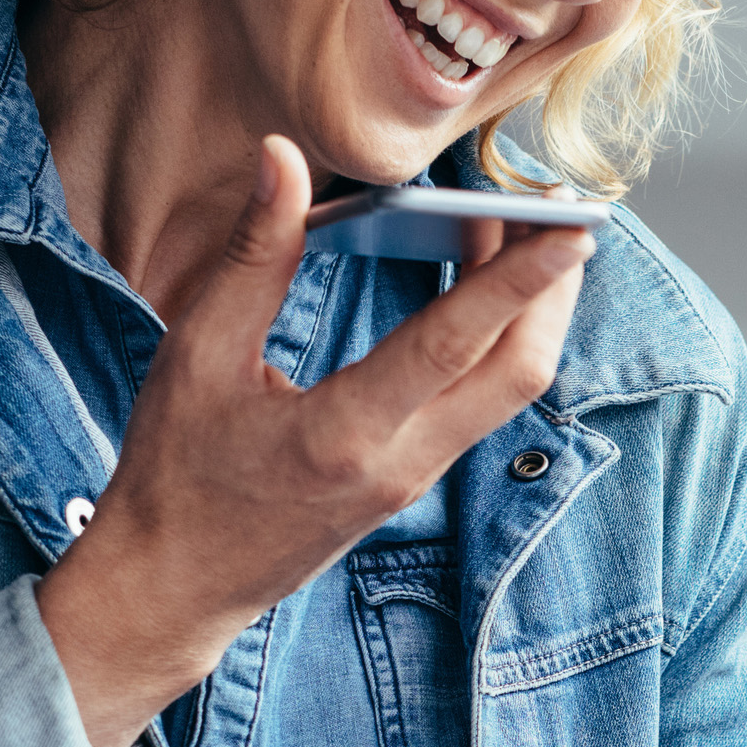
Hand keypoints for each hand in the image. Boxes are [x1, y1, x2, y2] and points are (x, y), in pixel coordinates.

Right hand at [35, 136, 590, 746]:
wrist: (175, 588)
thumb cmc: (174, 473)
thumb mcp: (197, 354)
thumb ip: (252, 255)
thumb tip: (282, 158)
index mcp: (344, 436)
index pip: (453, 346)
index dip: (518, 281)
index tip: (571, 229)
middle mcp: (400, 464)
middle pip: (519, 372)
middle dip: (554, 288)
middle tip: (560, 208)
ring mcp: (416, 477)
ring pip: (510, 389)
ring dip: (530, 310)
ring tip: (521, 227)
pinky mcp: (414, 478)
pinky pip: (479, 400)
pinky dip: (495, 336)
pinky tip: (476, 280)